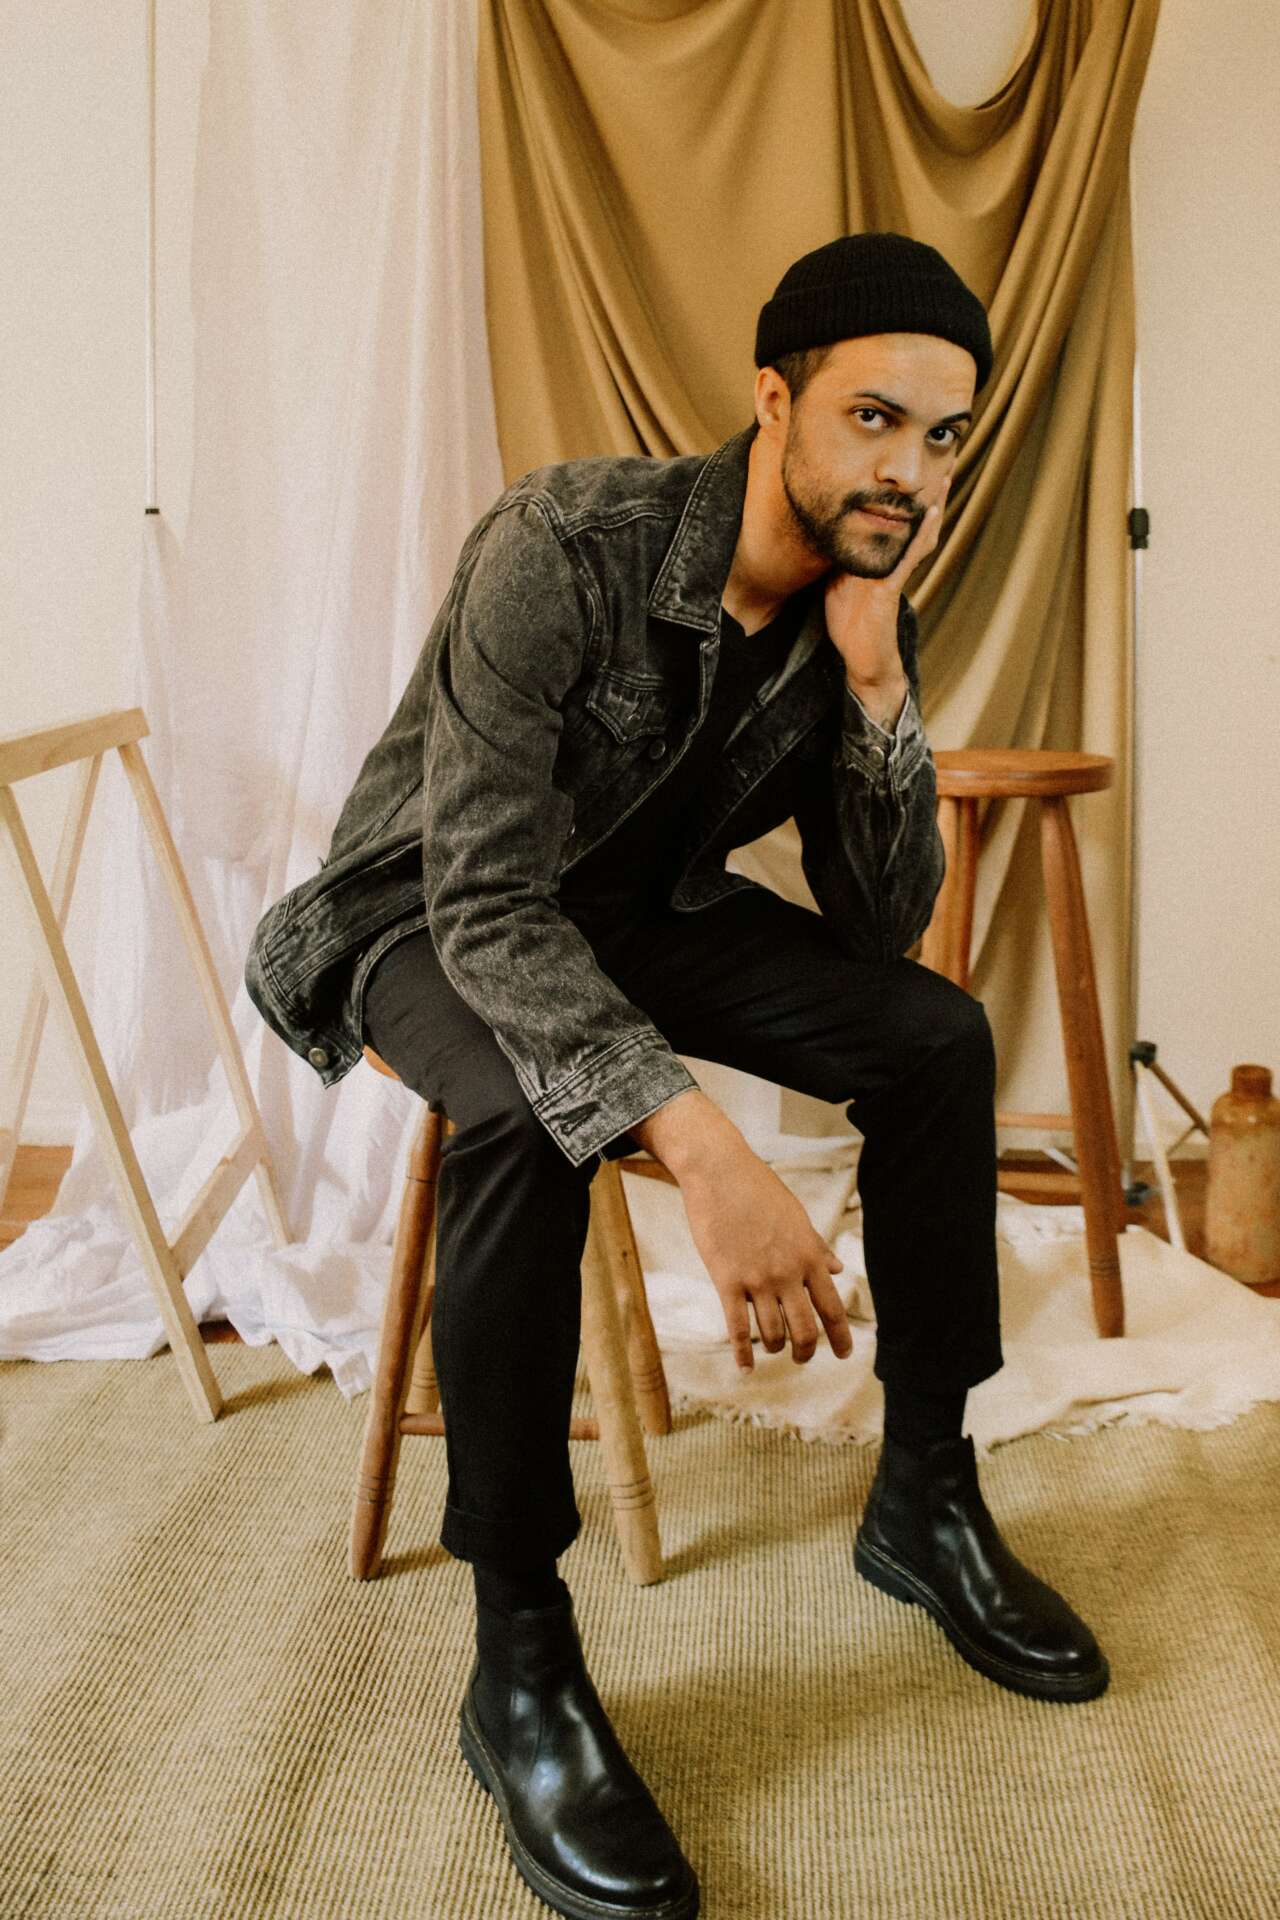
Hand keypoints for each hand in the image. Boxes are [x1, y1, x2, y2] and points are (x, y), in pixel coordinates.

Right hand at [679, 1139, 852, 1372]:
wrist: (720, 1172)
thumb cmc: (759, 1190)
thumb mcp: (797, 1217)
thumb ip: (817, 1246)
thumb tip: (839, 1268)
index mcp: (809, 1256)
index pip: (832, 1308)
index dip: (841, 1337)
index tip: (845, 1354)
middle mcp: (788, 1273)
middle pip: (805, 1330)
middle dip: (806, 1351)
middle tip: (802, 1358)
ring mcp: (758, 1279)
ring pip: (772, 1334)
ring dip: (774, 1348)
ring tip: (771, 1349)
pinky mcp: (727, 1280)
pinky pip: (738, 1328)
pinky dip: (743, 1353)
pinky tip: (745, 1367)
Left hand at [824, 475, 951, 691]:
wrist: (861, 659)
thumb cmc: (851, 623)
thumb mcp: (840, 581)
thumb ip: (842, 558)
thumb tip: (830, 532)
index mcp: (883, 561)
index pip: (900, 525)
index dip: (911, 501)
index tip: (920, 474)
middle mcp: (894, 565)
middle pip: (917, 525)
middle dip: (930, 496)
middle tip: (945, 465)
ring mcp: (894, 575)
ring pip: (919, 536)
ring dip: (933, 507)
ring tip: (944, 479)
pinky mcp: (890, 589)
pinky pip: (908, 559)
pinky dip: (919, 536)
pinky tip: (932, 515)